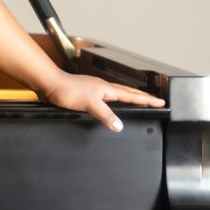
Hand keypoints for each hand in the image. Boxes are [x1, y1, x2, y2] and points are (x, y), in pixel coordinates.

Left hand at [36, 70, 164, 131]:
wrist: (48, 83)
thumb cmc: (66, 89)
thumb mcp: (89, 103)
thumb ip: (105, 114)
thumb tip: (120, 126)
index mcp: (106, 89)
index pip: (132, 95)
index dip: (147, 100)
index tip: (161, 102)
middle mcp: (102, 88)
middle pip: (127, 92)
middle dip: (142, 97)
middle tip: (155, 100)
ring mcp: (94, 90)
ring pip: (117, 94)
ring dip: (129, 98)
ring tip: (137, 102)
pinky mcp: (85, 95)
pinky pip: (105, 99)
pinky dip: (113, 103)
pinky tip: (109, 107)